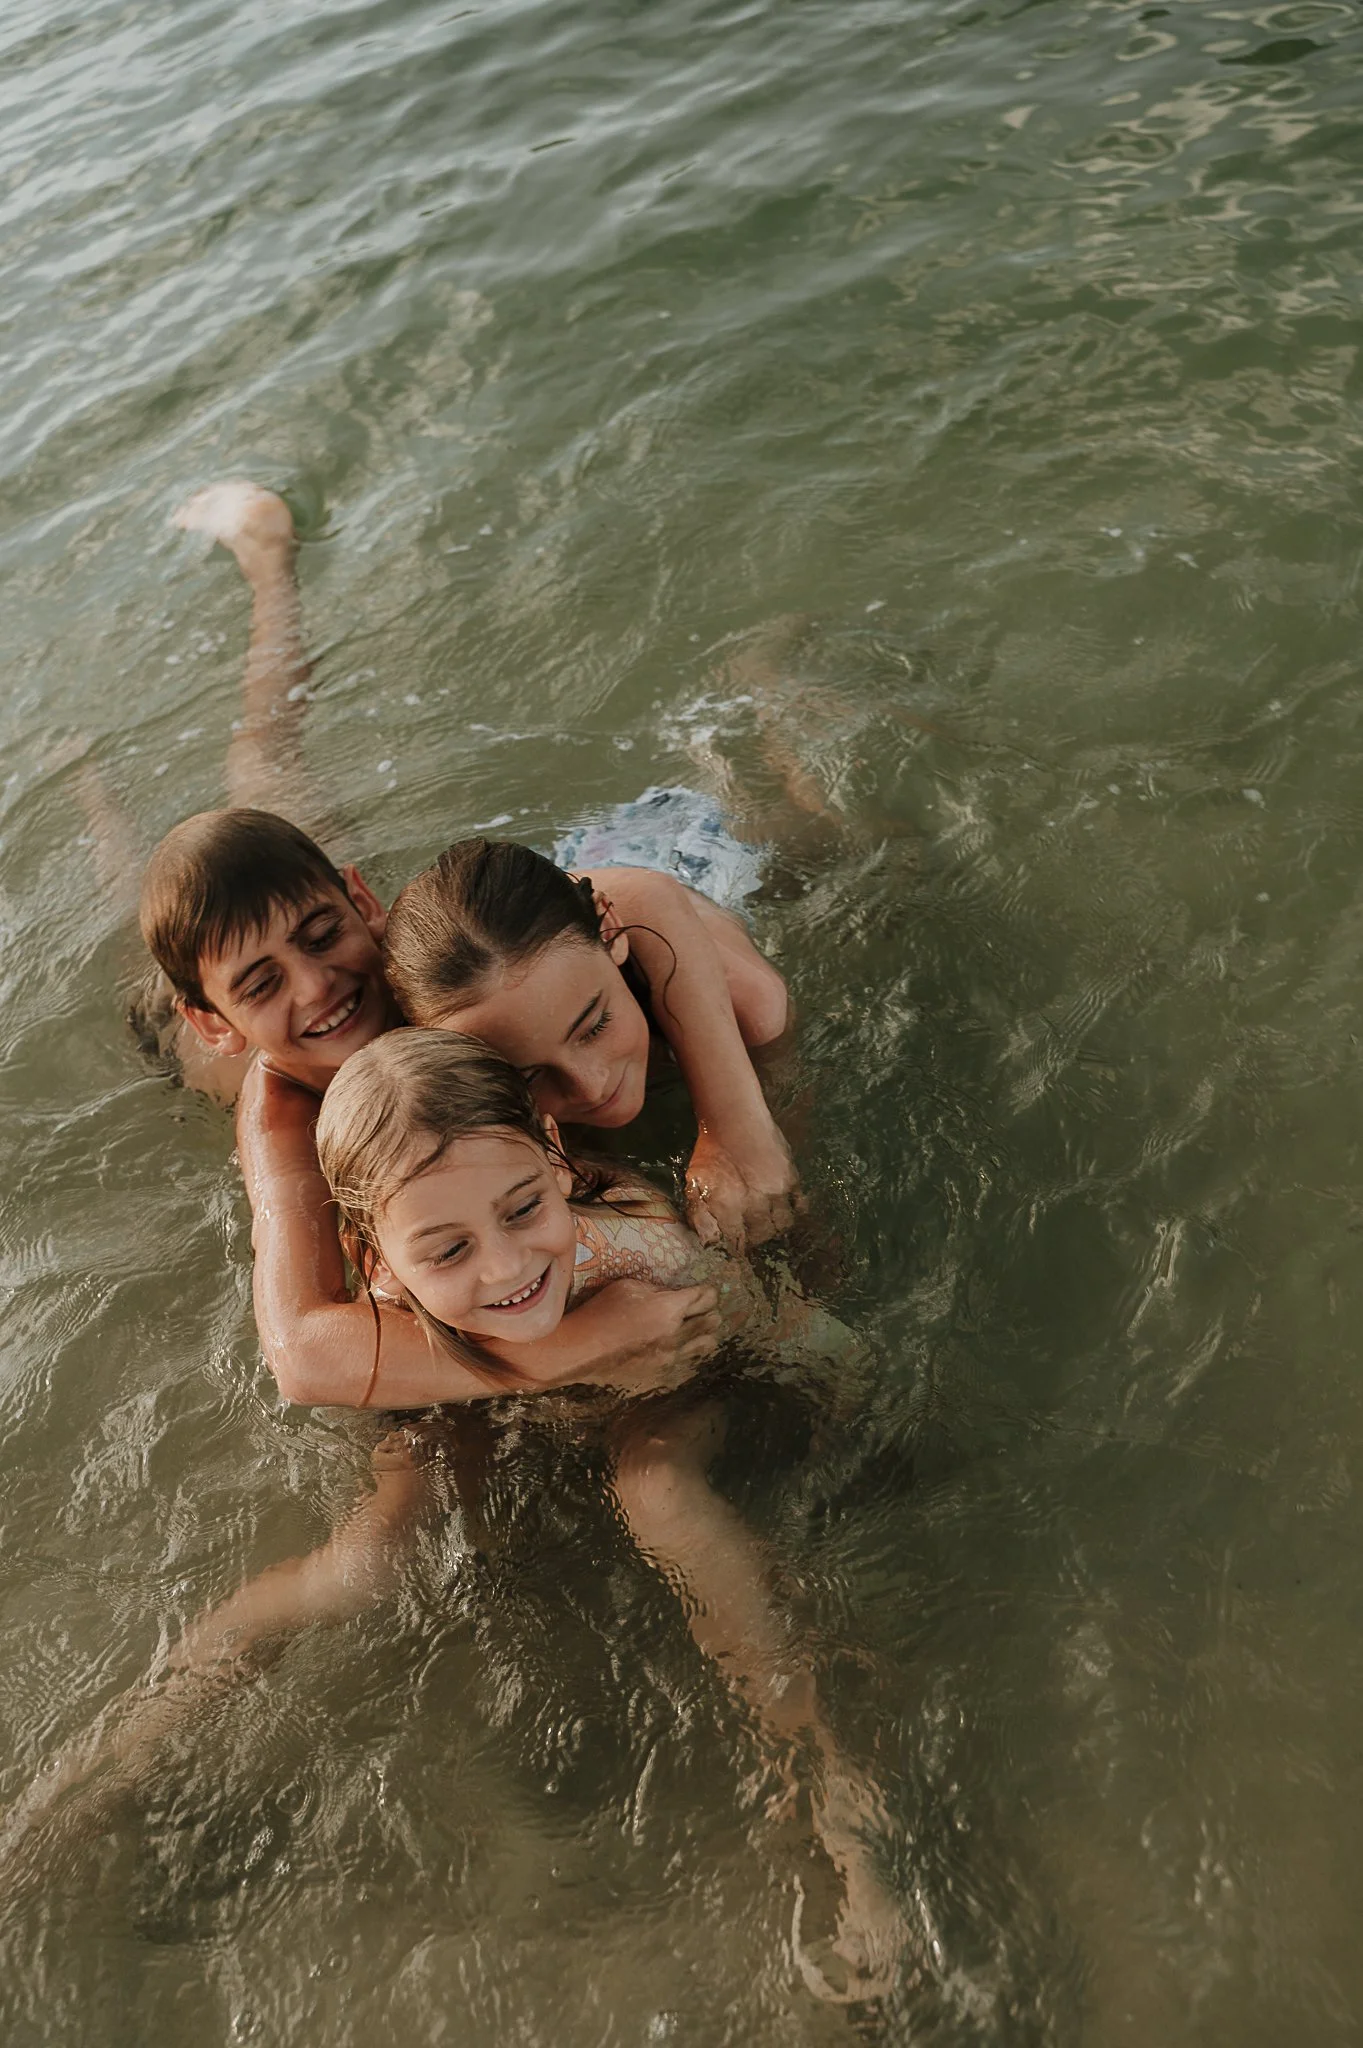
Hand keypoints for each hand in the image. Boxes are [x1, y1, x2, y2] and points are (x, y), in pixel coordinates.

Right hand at [591, 1279, 721, 1391]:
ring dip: (703, 1334)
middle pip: (712, 1321)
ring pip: (707, 1346)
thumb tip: (672, 1294)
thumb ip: (657, 1289)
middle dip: (709, 1311)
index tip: (705, 1291)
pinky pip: (689, 1363)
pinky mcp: (662, 1375)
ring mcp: (670, 1359)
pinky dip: (688, 1353)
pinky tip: (676, 1347)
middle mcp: (676, 1336)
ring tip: (692, 1329)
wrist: (581, 1350)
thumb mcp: (629, 1287)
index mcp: (669, 1310)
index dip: (708, 1292)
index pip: (706, 1298)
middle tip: (699, 1308)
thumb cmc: (600, 1312)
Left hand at [685, 1124, 801, 1251]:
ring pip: (782, 1224)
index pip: (738, 1242)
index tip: (735, 1246)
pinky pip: (800, 1204)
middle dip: (754, 1239)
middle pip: (761, 1236)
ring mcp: (777, 1192)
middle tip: (749, 1236)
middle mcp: (756, 1204)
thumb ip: (699, 1216)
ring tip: (766, 1223)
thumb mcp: (694, 1183)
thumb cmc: (710, 1152)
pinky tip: (784, 1209)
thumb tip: (708, 1242)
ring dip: (774, 1228)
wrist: (733, 1120)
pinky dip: (794, 1211)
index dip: (736, 1246)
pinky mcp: (791, 1178)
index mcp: (730, 1208)